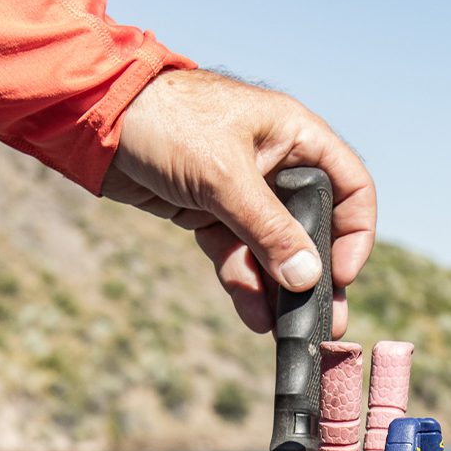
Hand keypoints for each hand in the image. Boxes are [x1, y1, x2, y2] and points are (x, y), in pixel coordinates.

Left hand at [101, 69, 375, 336]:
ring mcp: (241, 191)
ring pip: (272, 248)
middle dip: (316, 274)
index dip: (355, 232)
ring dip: (279, 288)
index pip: (350, 186)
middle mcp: (275, 163)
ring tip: (289, 330)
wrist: (96, 120)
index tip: (344, 274)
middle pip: (312, 226)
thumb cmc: (167, 123)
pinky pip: (236, 254)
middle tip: (326, 321)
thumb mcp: (225, 177)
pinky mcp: (208, 212)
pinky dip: (243, 283)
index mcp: (295, 136)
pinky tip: (252, 316)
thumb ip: (269, 230)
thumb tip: (308, 279)